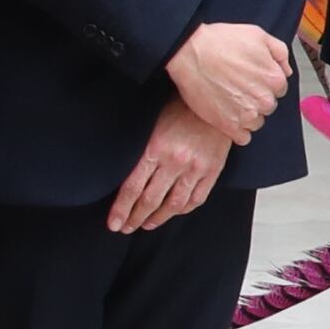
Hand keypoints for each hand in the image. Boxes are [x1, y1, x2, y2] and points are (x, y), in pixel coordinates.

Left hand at [108, 100, 231, 234]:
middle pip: (150, 200)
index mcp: (156, 148)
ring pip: (173, 204)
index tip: (113, 223)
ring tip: (146, 225)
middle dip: (135, 218)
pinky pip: (196, 199)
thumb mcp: (152, 121)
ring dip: (157, 218)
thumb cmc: (180, 106)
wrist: (217, 100)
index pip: (133, 187)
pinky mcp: (213, 170)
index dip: (121, 209)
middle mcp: (176, 161)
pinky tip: (173, 212)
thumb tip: (122, 172)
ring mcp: (196, 168)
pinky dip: (183, 210)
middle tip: (125, 228)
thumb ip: (141, 148)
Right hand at [166, 21, 291, 140]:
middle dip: (257, 99)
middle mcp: (264, 99)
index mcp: (275, 79)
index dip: (264, 83)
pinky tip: (228, 117)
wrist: (190, 52)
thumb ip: (279, 53)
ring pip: (256, 122)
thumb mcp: (258, 35)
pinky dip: (237, 130)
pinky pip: (243, 137)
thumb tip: (285, 70)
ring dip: (247, 115)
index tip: (251, 79)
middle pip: (268, 106)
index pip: (279, 89)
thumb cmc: (221, 42)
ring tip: (230, 101)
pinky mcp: (229, 126)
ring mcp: (247, 114)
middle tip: (238, 88)